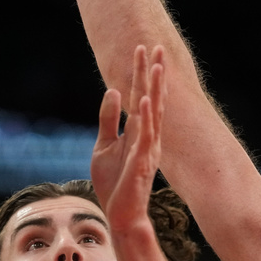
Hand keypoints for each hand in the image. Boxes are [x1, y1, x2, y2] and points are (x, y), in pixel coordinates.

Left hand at [90, 45, 165, 232]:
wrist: (119, 214)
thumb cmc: (113, 183)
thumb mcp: (103, 146)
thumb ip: (107, 120)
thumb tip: (113, 91)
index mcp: (137, 132)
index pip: (140, 96)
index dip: (141, 73)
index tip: (142, 48)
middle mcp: (147, 137)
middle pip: (150, 98)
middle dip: (153, 73)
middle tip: (155, 46)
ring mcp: (147, 149)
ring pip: (152, 113)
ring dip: (155, 89)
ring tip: (157, 66)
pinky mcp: (142, 162)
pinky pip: (145, 136)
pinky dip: (145, 117)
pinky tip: (143, 99)